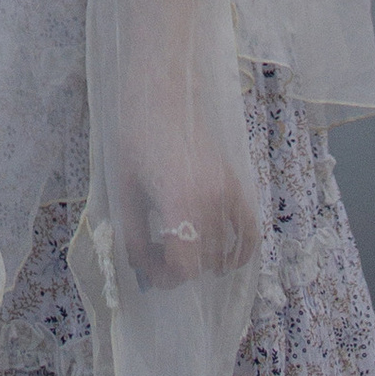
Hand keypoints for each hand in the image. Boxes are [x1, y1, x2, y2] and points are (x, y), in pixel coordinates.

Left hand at [120, 144, 259, 288]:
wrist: (162, 98)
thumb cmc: (136, 139)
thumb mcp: (125, 190)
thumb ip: (133, 234)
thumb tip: (143, 268)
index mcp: (180, 202)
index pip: (185, 265)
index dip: (166, 277)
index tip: (151, 269)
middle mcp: (211, 202)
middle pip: (203, 262)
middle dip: (179, 268)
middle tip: (157, 256)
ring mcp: (229, 194)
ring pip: (224, 251)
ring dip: (203, 260)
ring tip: (179, 247)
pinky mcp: (238, 186)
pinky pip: (249, 233)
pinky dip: (240, 250)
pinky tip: (222, 256)